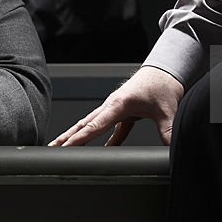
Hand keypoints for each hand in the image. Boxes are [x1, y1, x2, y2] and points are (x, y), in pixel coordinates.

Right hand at [50, 66, 184, 146]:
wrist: (165, 70)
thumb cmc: (162, 84)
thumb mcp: (166, 111)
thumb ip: (167, 132)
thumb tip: (170, 150)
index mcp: (118, 104)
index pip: (94, 125)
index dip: (79, 138)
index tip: (65, 147)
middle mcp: (112, 106)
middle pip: (84, 124)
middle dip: (66, 137)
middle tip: (51, 148)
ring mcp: (115, 109)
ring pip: (92, 125)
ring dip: (78, 136)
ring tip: (64, 149)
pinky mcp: (122, 113)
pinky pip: (108, 128)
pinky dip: (102, 139)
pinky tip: (101, 152)